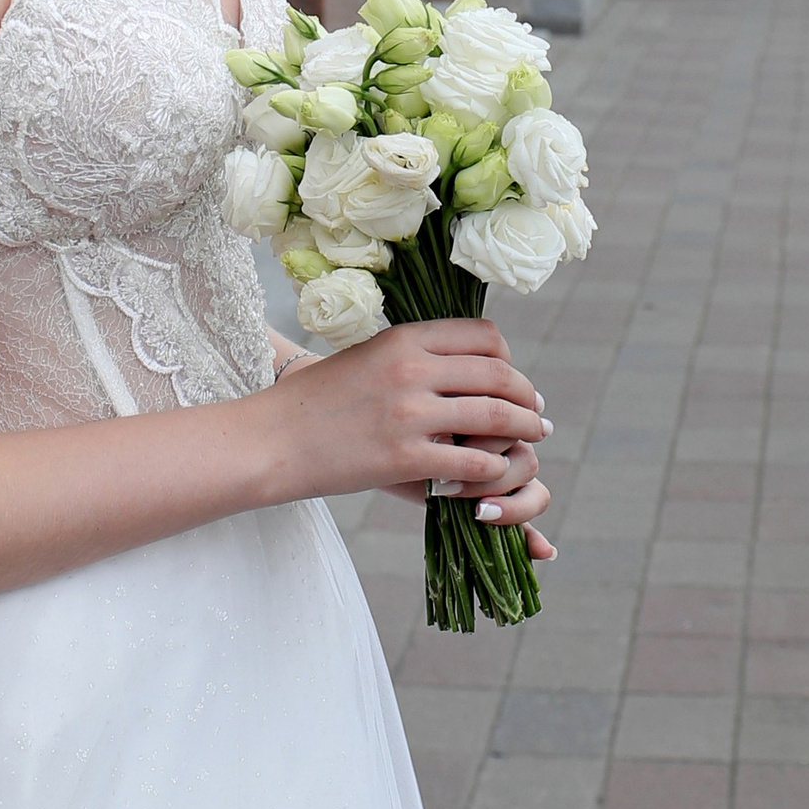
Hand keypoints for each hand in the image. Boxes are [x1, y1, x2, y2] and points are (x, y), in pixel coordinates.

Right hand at [265, 317, 554, 552]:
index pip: (484, 335)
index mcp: (404, 338)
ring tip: (532, 439)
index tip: (513, 376)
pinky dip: (493, 467)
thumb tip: (462, 363)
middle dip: (527, 396)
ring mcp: (409, 414)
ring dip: (524, 430)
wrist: (271, 440)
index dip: (509, 357)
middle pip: (499, 374)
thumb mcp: (366, 357)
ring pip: (495, 417)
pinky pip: (473, 461)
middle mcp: (412, 369)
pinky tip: (493, 472)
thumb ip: (412, 356)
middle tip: (536, 413)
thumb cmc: (316, 400)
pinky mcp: (404, 458)